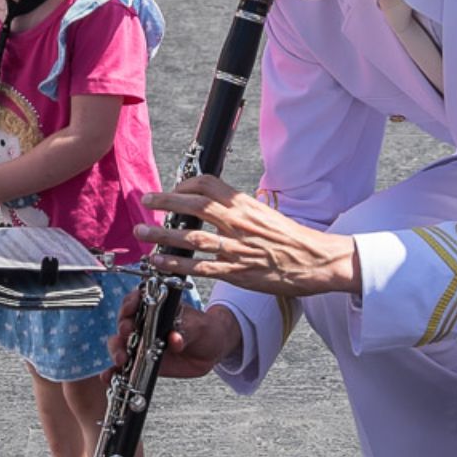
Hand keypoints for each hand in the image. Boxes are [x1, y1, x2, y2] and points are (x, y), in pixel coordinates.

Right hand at [107, 295, 241, 378]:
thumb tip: (175, 338)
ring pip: (119, 345)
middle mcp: (144, 324)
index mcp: (156, 308)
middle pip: (124, 323)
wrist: (211, 350)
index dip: (130, 303)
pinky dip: (113, 373)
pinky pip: (124, 368)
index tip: (130, 309)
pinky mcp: (141, 363)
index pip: (137, 300)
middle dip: (122, 330)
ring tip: (120, 360)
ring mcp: (141, 344)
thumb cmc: (203, 330)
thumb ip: (186, 331)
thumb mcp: (199, 327)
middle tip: (126, 335)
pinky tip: (109, 378)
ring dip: (116, 351)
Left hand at [136, 175, 359, 296]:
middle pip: (194, 206)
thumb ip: (237, 208)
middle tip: (146, 200)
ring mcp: (236, 249)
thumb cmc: (289, 237)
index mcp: (245, 205)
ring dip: (162, 235)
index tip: (173, 190)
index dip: (185, 184)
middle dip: (165, 202)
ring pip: (191, 238)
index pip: (208, 185)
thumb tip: (213, 202)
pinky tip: (159, 262)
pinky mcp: (236, 273)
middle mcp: (238, 223)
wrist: (314, 260)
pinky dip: (176, 264)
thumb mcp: (264, 213)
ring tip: (142, 232)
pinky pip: (200, 267)